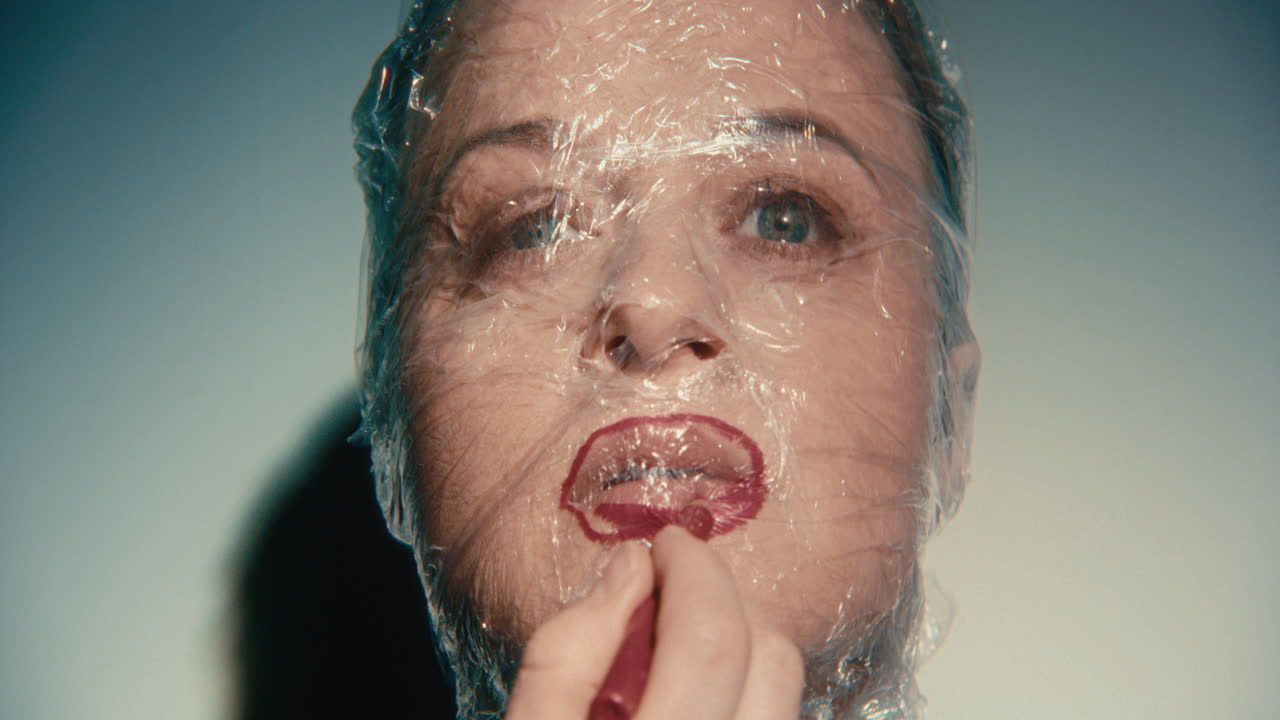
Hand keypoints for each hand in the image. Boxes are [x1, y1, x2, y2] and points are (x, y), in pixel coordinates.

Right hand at [506, 526, 803, 719]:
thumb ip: (569, 650)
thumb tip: (632, 566)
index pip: (710, 638)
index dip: (691, 570)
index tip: (662, 545)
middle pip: (772, 657)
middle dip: (724, 598)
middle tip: (673, 584)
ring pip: (789, 687)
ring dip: (742, 641)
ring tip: (681, 637)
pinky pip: (779, 711)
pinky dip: (748, 683)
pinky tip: (700, 687)